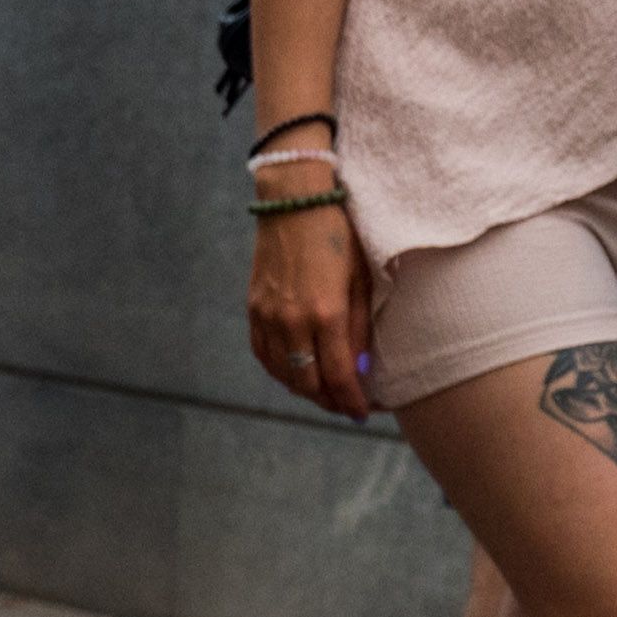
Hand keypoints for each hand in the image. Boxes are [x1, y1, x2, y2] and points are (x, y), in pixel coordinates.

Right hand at [245, 184, 379, 420]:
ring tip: (325, 391)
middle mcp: (292, 321)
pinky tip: (297, 371)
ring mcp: (268, 317)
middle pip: (308, 384)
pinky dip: (281, 370)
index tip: (363, 414)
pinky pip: (264, 355)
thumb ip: (360, 328)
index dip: (352, 402)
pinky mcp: (253, 310)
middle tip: (347, 406)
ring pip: (283, 374)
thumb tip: (361, 369)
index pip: (339, 376)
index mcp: (326, 313)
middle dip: (330, 401)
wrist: (295, 203)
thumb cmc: (339, 236)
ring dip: (306, 389)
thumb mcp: (362, 280)